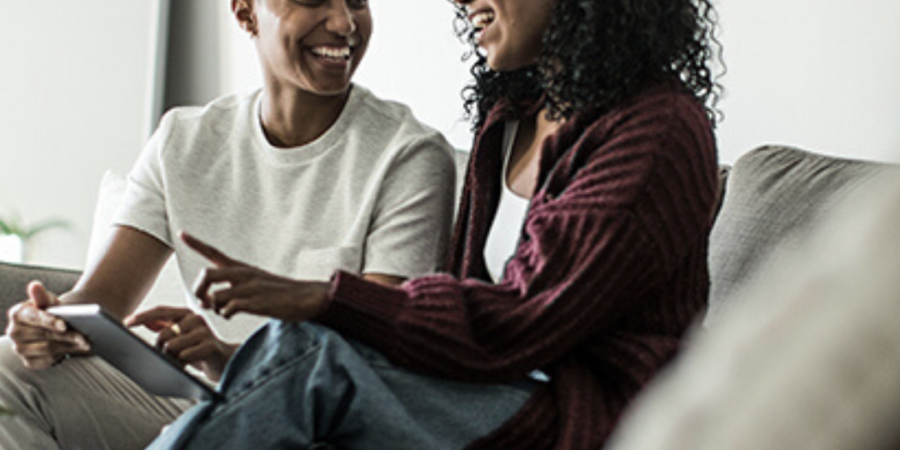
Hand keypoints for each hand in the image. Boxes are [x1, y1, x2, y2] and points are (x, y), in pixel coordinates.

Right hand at [5, 282, 89, 369]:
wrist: (55, 326)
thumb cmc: (52, 311)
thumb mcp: (50, 301)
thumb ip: (42, 295)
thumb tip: (34, 285)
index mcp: (17, 314)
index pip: (33, 317)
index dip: (49, 321)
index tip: (64, 325)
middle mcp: (14, 332)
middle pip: (44, 335)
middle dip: (66, 335)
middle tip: (84, 336)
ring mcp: (20, 348)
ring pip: (48, 349)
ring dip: (69, 346)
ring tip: (85, 343)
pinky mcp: (29, 361)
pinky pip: (48, 361)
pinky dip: (64, 355)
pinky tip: (77, 349)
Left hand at [125, 306, 236, 381]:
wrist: (226, 362)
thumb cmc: (202, 350)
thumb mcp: (182, 337)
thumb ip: (166, 327)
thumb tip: (145, 322)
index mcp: (187, 314)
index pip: (161, 311)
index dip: (142, 316)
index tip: (127, 323)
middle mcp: (196, 319)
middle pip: (163, 335)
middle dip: (160, 350)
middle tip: (168, 358)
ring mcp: (204, 331)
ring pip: (171, 347)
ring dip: (171, 359)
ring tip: (180, 363)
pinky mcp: (210, 345)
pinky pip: (184, 356)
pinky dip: (182, 364)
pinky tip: (189, 366)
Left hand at [182, 231, 330, 321]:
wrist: (306, 297)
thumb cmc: (281, 293)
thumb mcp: (257, 283)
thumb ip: (234, 288)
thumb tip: (212, 302)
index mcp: (242, 268)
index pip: (214, 252)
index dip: (196, 243)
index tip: (182, 233)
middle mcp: (243, 273)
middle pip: (207, 274)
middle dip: (198, 290)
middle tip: (203, 302)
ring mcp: (248, 287)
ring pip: (215, 296)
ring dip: (214, 308)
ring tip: (224, 312)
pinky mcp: (254, 301)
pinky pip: (228, 309)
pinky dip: (226, 315)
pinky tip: (234, 315)